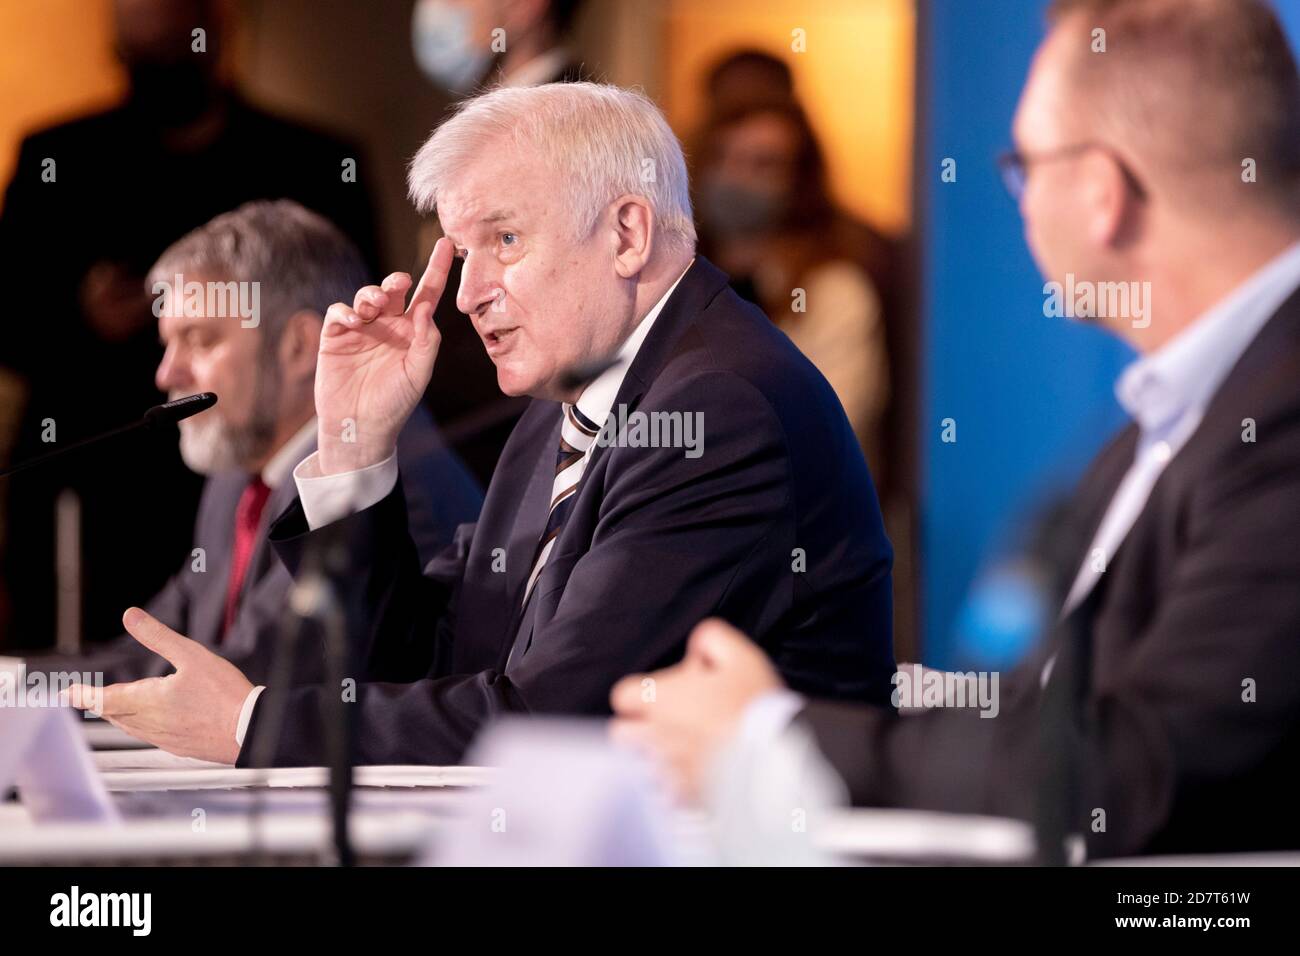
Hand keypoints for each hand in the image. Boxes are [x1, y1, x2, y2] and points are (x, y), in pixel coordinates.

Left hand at [65, 607, 253, 764]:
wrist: (248, 729)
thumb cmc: (224, 695)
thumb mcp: (192, 655)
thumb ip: (158, 636)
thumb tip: (131, 617)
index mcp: (148, 700)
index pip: (104, 698)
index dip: (84, 694)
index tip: (69, 692)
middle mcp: (150, 723)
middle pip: (114, 714)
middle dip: (98, 704)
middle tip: (85, 698)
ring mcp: (164, 738)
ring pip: (129, 727)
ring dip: (116, 716)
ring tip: (111, 708)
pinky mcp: (179, 747)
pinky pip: (148, 736)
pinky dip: (138, 726)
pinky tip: (148, 723)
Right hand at [315, 238, 453, 473]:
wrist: (360, 427)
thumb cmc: (394, 403)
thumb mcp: (418, 374)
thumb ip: (426, 341)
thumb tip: (425, 309)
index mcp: (412, 332)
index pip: (427, 295)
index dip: (436, 270)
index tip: (445, 245)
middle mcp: (388, 326)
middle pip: (393, 290)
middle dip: (395, 282)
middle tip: (398, 285)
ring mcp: (361, 330)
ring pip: (366, 297)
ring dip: (370, 295)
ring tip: (373, 308)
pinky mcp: (336, 337)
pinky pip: (339, 313)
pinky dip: (345, 312)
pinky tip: (353, 322)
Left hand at [610, 618, 782, 801]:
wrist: (776, 757)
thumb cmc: (755, 706)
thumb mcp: (740, 656)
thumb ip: (712, 639)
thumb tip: (698, 645)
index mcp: (663, 699)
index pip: (623, 695)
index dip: (640, 694)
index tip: (664, 694)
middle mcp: (656, 735)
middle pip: (622, 734)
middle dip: (638, 727)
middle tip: (669, 722)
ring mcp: (668, 768)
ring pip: (644, 763)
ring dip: (659, 755)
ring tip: (689, 749)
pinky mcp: (684, 795)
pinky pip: (668, 791)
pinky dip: (678, 784)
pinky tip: (701, 773)